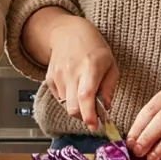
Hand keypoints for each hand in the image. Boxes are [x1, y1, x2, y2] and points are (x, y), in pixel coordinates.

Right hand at [39, 10, 119, 134]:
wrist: (68, 33)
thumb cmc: (93, 48)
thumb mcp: (110, 64)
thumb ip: (109, 87)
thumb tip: (106, 107)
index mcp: (90, 67)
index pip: (86, 96)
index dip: (89, 115)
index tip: (95, 126)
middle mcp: (72, 72)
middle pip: (73, 107)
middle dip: (84, 117)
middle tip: (93, 115)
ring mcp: (58, 75)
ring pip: (66, 105)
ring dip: (77, 107)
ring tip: (85, 94)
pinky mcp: (50, 78)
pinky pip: (59, 98)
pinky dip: (68, 99)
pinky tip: (74, 87)